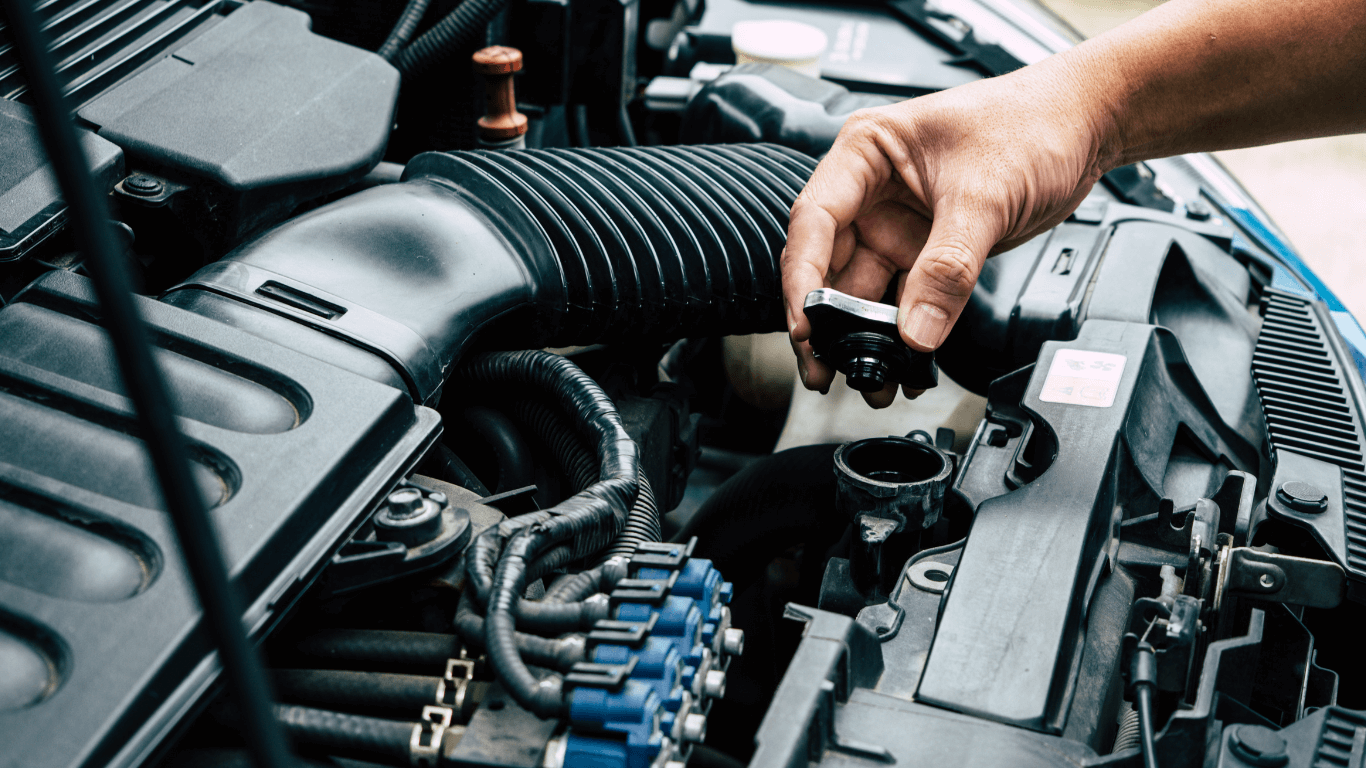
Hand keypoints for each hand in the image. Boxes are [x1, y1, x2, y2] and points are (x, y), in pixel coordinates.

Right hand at [782, 57, 1116, 407]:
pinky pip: (905, 299)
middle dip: (826, 321)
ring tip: (870, 378)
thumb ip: (948, 266)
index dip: (804, 276)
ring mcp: (897, 223)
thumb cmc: (1032, 122)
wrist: (1086, 124)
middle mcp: (872, 189)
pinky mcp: (927, 249)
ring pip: (864, 290)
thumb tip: (916, 329)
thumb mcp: (985, 195)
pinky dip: (904, 333)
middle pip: (830, 264)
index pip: (815, 219)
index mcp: (866, 151)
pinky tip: (908, 363)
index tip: (807, 323)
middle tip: (825, 368)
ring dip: (864, 337)